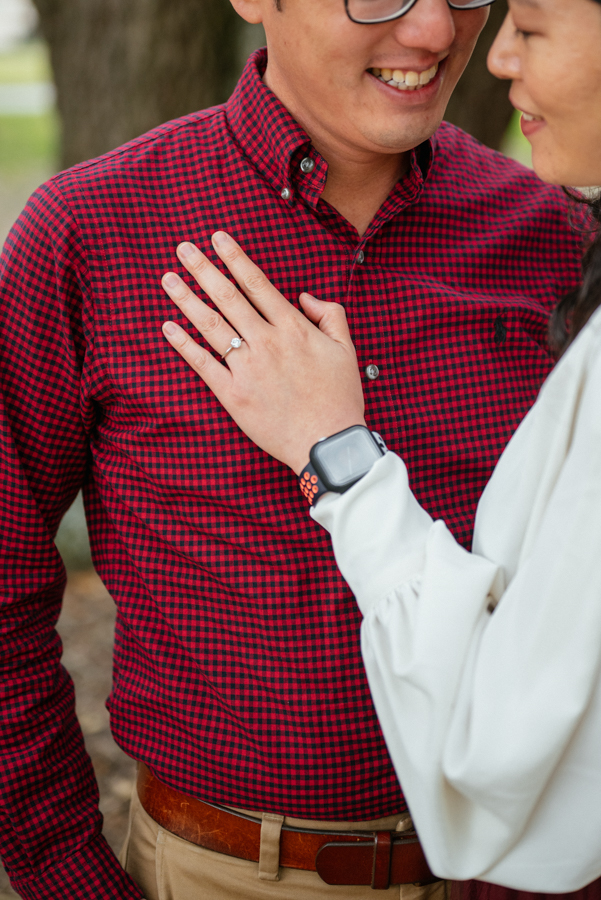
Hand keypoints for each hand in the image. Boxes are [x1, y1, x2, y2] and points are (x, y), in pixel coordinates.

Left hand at [161, 232, 365, 474]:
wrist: (328, 443)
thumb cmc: (340, 398)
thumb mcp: (346, 349)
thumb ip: (329, 314)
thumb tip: (303, 296)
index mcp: (293, 328)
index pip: (257, 283)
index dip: (235, 257)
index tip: (217, 238)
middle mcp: (267, 342)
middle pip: (228, 297)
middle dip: (203, 269)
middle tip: (182, 248)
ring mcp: (247, 369)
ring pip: (211, 325)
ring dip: (187, 299)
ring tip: (168, 279)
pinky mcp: (234, 395)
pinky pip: (204, 365)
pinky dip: (184, 345)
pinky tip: (169, 327)